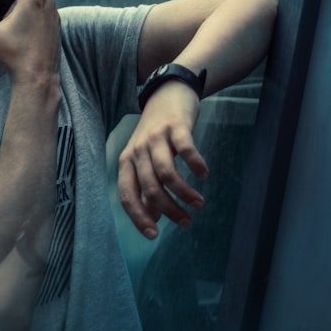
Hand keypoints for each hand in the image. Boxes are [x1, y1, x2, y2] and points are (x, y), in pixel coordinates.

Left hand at [117, 81, 208, 238]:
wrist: (167, 93)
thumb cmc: (157, 134)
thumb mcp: (146, 160)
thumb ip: (147, 187)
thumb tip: (152, 218)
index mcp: (127, 162)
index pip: (126, 195)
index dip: (138, 217)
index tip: (154, 236)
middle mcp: (137, 150)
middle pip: (149, 188)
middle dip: (169, 210)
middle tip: (187, 222)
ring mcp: (156, 137)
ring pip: (166, 173)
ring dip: (184, 193)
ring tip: (199, 204)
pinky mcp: (175, 126)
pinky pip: (185, 149)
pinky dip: (195, 165)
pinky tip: (204, 175)